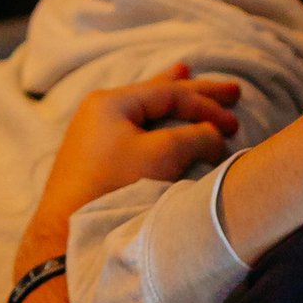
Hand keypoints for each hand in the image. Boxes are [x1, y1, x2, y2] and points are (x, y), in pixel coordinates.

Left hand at [21, 63, 243, 268]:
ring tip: (185, 72)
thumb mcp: (163, 154)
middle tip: (231, 90)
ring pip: (145, 109)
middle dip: (196, 92)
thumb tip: (216, 137)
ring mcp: (95, 134)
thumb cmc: (116, 185)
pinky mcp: (97, 158)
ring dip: (173, 99)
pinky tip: (158, 116)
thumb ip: (196, 137)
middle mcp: (100, 111)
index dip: (206, 105)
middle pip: (158, 95)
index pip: (169, 94)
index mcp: (111, 102)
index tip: (233, 123)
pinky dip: (156, 120)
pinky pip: (135, 128)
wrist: (69, 229)